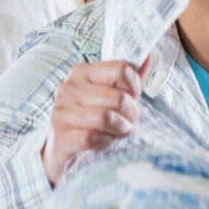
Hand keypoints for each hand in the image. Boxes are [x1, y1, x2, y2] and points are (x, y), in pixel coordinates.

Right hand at [42, 60, 144, 185]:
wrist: (65, 151)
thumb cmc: (93, 120)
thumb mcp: (111, 96)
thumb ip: (128, 79)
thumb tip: (148, 57)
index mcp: (82, 72)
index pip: (122, 70)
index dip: (134, 88)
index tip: (131, 99)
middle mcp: (69, 88)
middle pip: (118, 97)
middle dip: (131, 113)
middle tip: (128, 122)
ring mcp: (61, 113)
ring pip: (105, 117)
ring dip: (119, 129)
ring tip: (118, 132)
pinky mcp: (60, 138)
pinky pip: (91, 138)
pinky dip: (104, 143)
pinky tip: (104, 142)